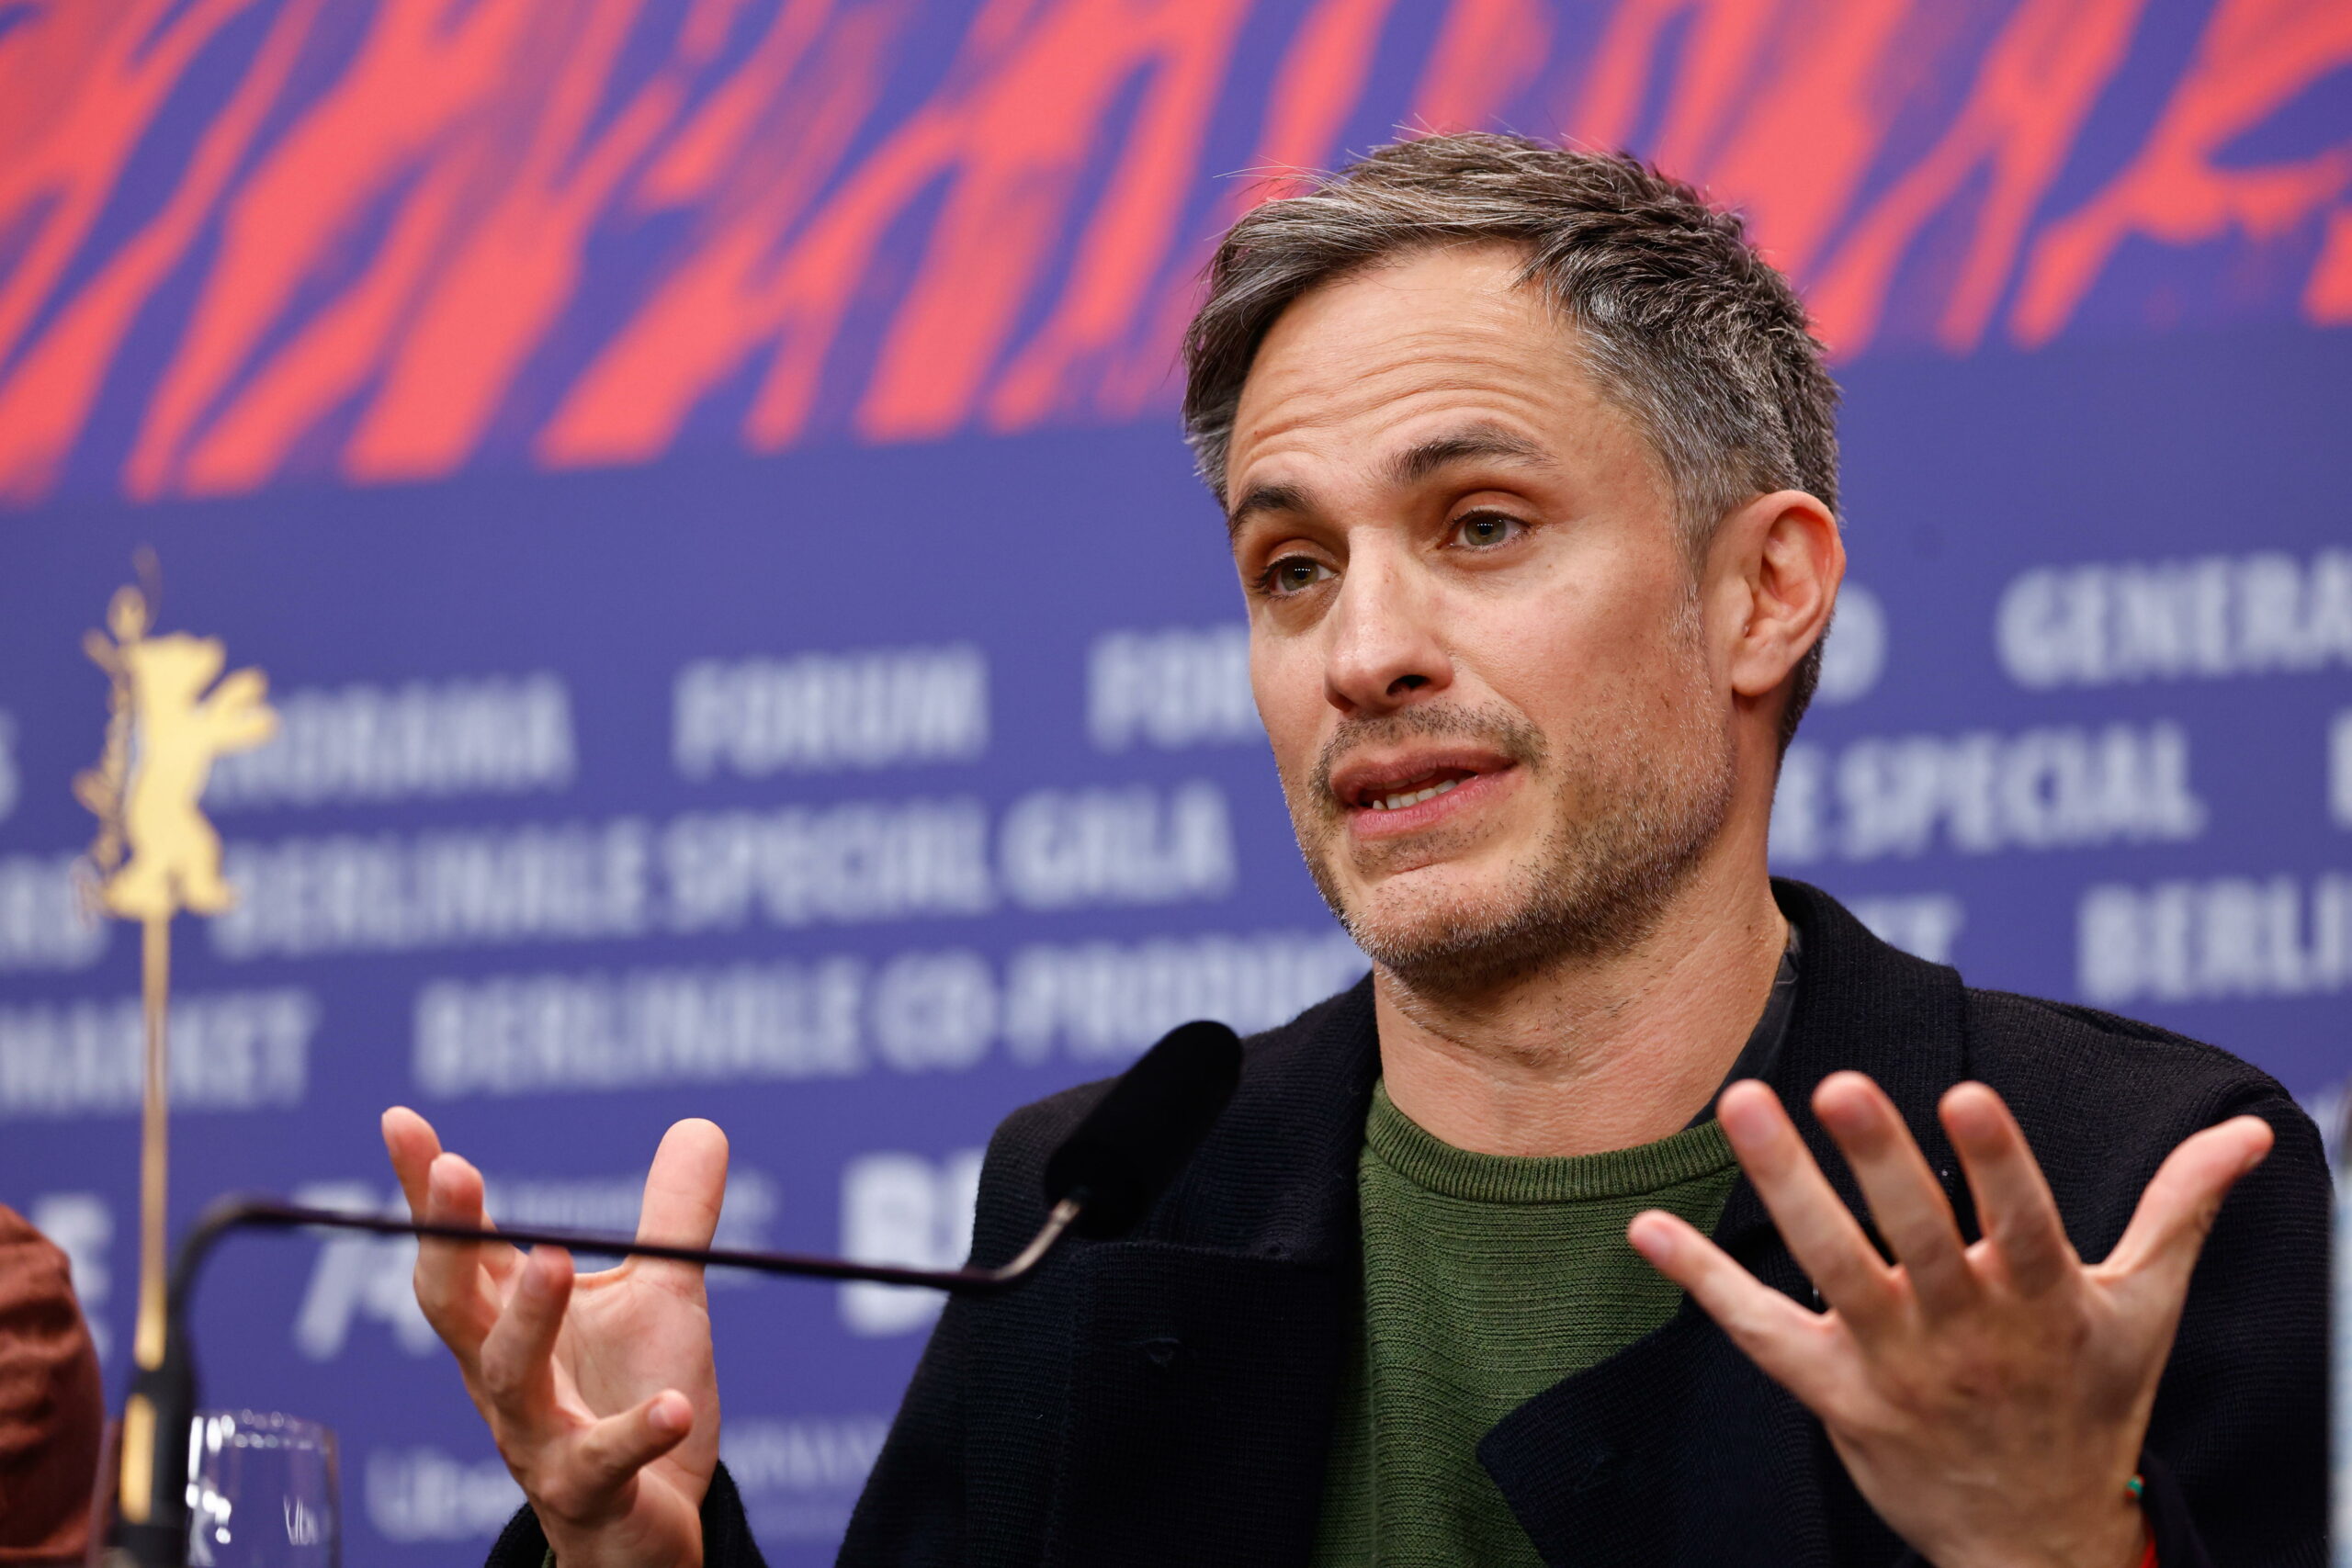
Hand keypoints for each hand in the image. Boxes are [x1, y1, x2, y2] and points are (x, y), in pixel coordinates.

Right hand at [383, 1107, 729, 1567]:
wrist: (648, 1523)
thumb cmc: (631, 1396)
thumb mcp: (660, 1297)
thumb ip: (672, 1219)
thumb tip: (699, 1125)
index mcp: (508, 1320)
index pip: (461, 1247)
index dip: (428, 1190)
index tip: (401, 1120)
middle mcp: (503, 1376)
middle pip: (454, 1307)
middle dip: (448, 1240)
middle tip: (458, 1170)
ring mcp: (538, 1436)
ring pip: (510, 1378)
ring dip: (527, 1319)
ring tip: (556, 1259)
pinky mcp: (589, 1490)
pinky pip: (604, 1460)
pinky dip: (637, 1431)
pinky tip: (675, 1407)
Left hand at [1627, 1073, 2272, 1567]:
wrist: (2037, 1543)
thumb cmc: (2088, 1403)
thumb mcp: (2141, 1309)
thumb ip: (2180, 1208)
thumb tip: (2254, 1129)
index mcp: (2043, 1302)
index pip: (2023, 1223)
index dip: (1997, 1163)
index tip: (1968, 1094)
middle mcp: (1964, 1332)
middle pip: (1916, 1238)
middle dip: (1878, 1164)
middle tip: (1840, 1083)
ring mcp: (1894, 1366)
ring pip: (1831, 1269)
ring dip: (1783, 1187)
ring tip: (1741, 1102)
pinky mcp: (1834, 1395)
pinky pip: (1759, 1334)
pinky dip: (1700, 1280)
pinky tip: (1645, 1228)